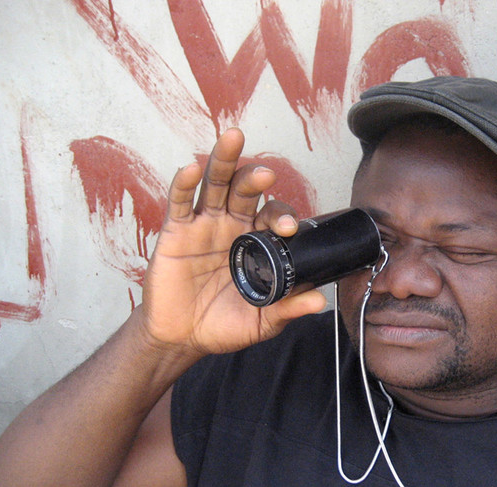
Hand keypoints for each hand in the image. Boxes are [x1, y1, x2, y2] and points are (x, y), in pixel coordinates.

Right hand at [139, 128, 326, 356]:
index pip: (273, 216)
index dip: (282, 217)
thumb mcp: (263, 321)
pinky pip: (179, 202)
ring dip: (223, 160)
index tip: (289, 230)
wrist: (183, 338)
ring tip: (233, 138)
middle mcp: (232, 225)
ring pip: (214, 183)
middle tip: (266, 176)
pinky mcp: (176, 231)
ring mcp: (204, 224)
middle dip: (255, 178)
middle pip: (245, 189)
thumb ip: (289, 309)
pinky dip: (182, 184)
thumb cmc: (225, 325)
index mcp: (257, 241)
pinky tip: (190, 169)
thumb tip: (320, 302)